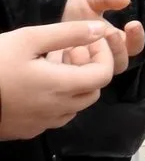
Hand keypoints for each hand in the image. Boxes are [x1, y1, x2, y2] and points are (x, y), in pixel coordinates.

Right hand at [0, 21, 115, 139]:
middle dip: (88, 68)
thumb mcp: (28, 39)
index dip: (103, 55)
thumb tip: (99, 30)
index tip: (90, 40)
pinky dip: (56, 98)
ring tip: (50, 62)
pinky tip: (36, 81)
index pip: (104, 75)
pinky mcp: (25, 131)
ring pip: (74, 105)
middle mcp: (56, 111)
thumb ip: (68, 34)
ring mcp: (40, 124)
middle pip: (92, 91)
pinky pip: (53, 116)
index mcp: (60, 87)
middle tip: (68, 49)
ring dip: (72, 84)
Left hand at [60, 0, 144, 74]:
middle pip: (121, 63)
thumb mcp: (89, 0)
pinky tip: (68, 50)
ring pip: (103, 74)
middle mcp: (108, 61)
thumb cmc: (76, 16)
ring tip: (88, 42)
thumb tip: (126, 0)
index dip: (137, 37)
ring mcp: (91, 72)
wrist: (50, 30)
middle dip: (118, 48)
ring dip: (98, 58)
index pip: (135, 47)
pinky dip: (76, 64)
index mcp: (117, 45)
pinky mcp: (74, 80)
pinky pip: (80, 79)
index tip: (133, 23)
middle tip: (110, 32)